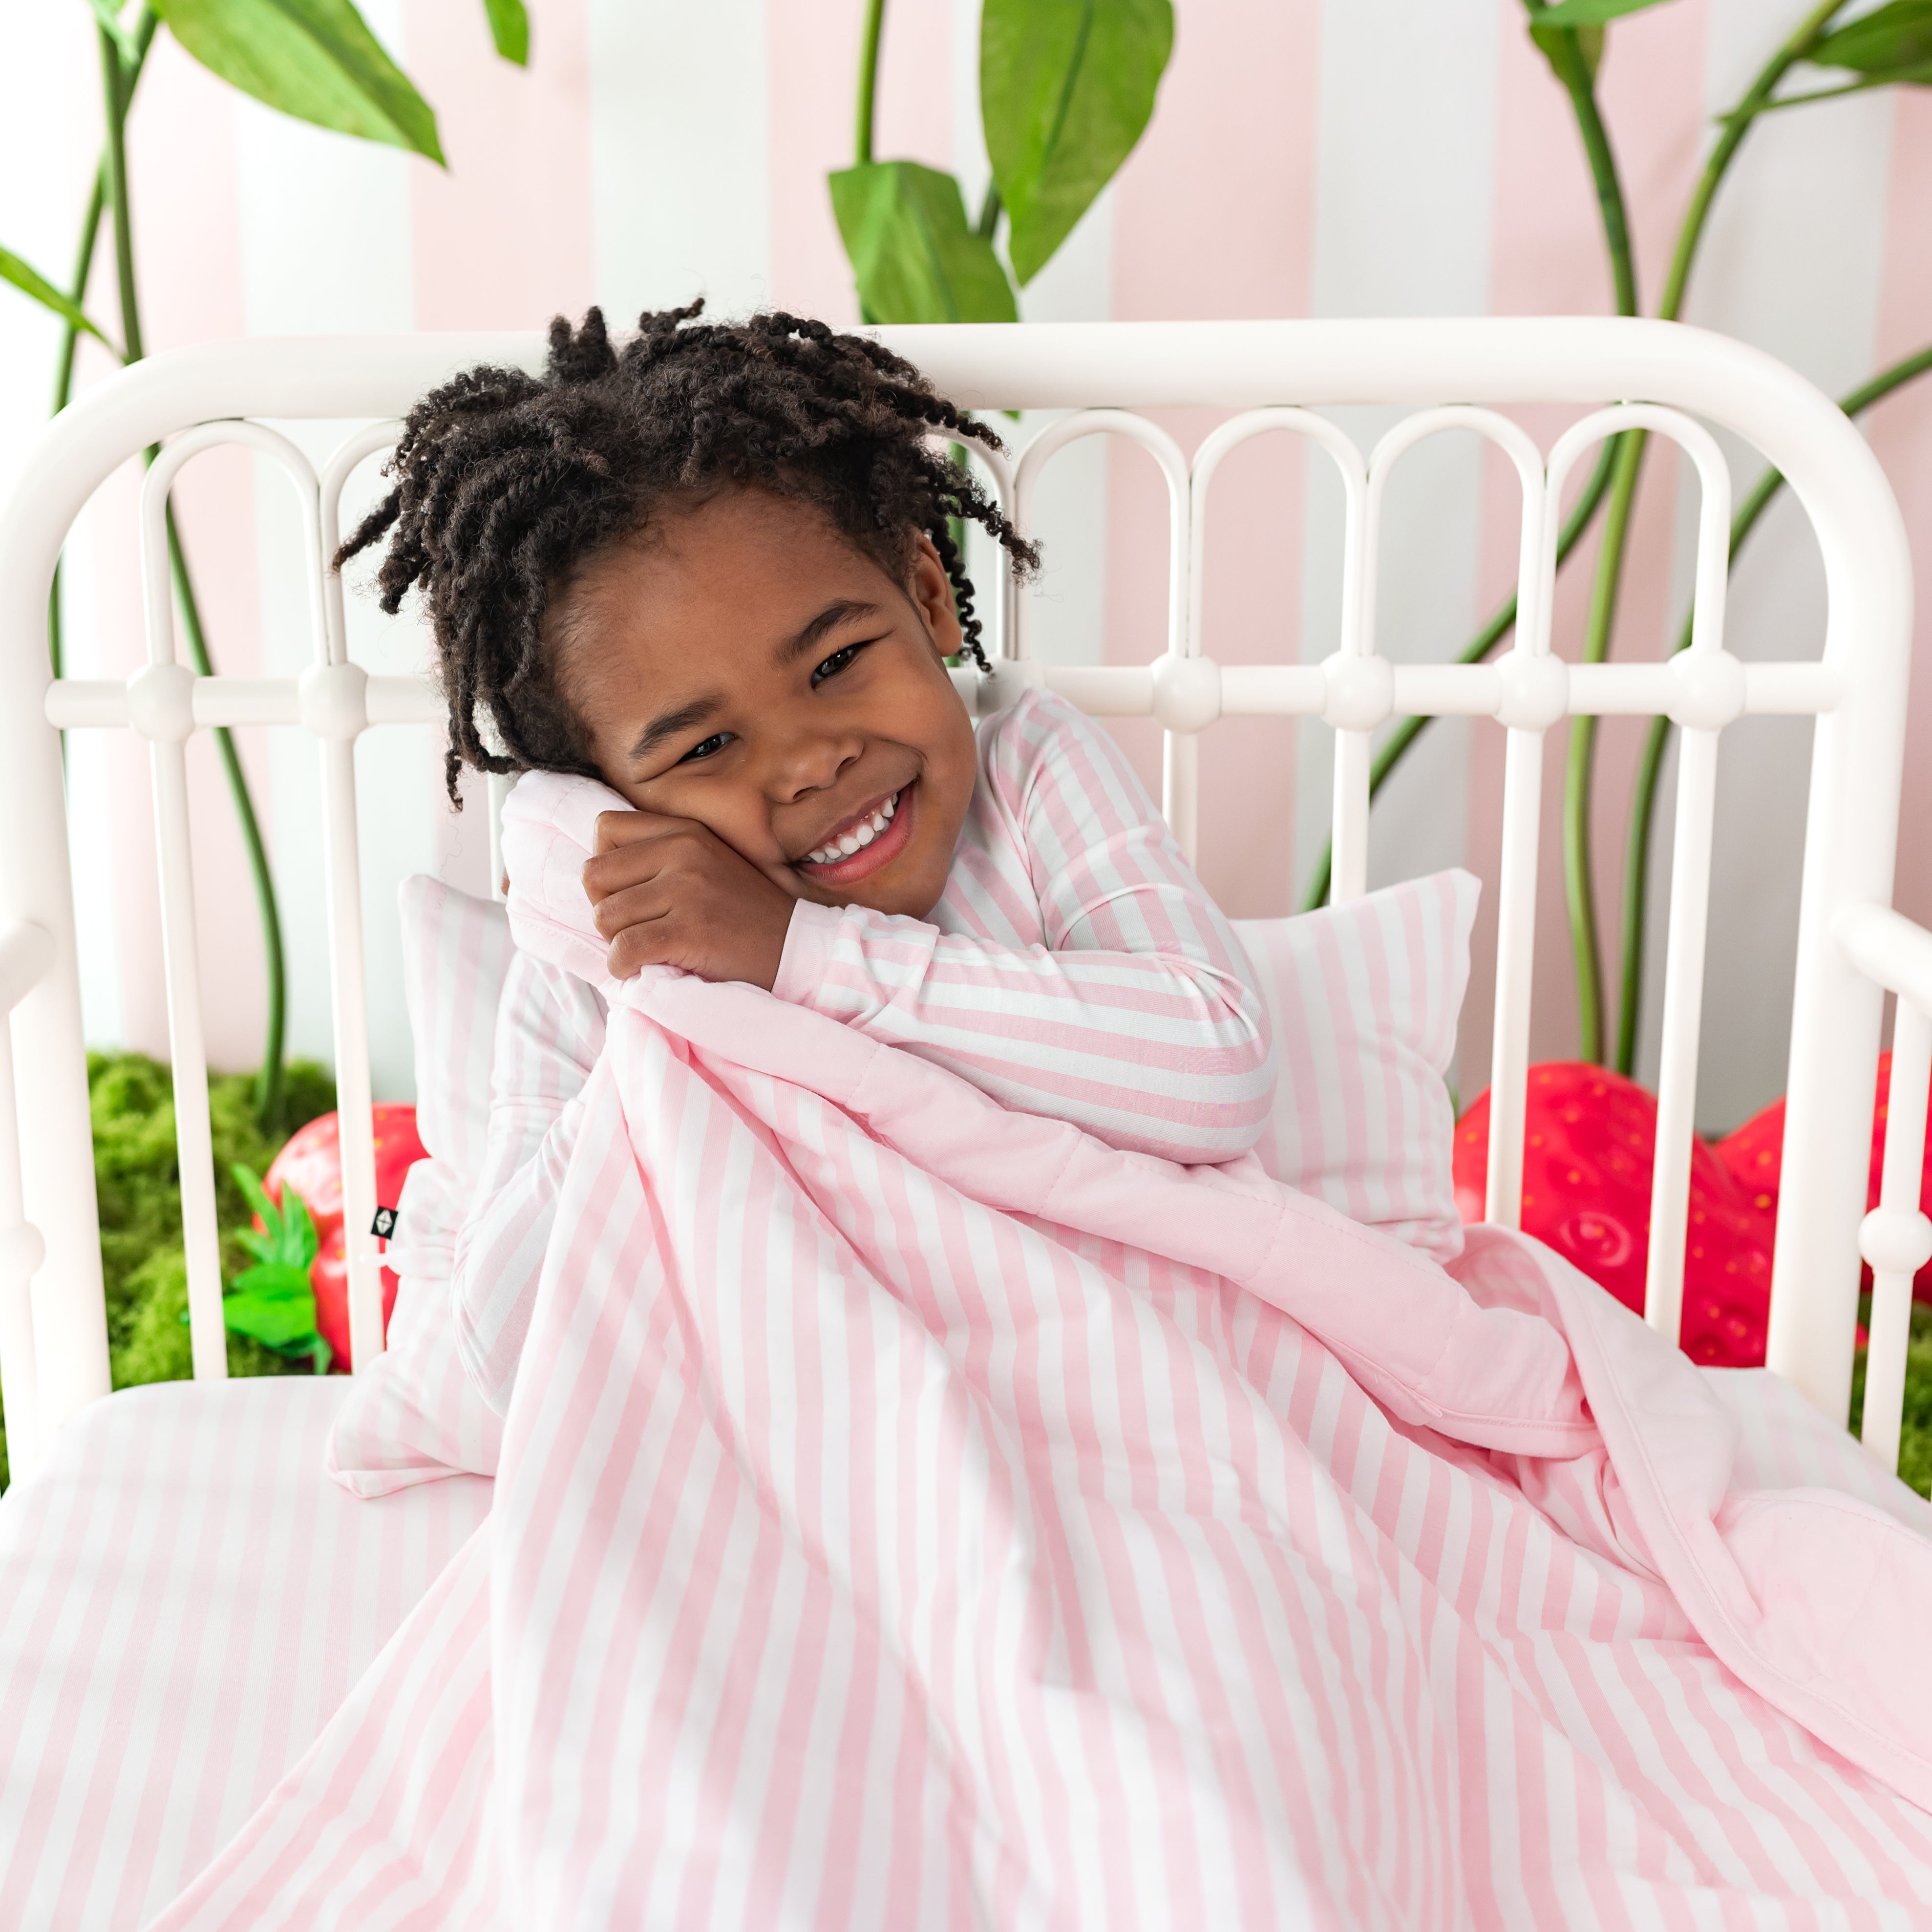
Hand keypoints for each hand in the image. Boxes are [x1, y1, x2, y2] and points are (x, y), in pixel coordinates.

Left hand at [583, 811, 799, 987]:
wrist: (795, 949)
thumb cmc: (745, 914)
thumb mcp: (708, 863)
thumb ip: (661, 856)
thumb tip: (595, 875)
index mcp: (685, 831)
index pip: (606, 828)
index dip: (606, 866)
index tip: (629, 892)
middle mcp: (683, 852)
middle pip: (594, 875)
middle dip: (605, 908)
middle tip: (636, 927)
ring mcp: (686, 891)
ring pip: (604, 916)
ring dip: (617, 942)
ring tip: (649, 949)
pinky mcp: (688, 931)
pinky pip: (623, 950)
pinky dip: (623, 968)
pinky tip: (644, 969)